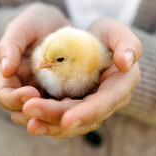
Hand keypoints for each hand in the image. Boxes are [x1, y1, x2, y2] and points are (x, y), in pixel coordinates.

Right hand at [0, 3, 69, 125]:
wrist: (60, 24)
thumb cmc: (37, 21)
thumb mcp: (23, 26)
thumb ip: (10, 45)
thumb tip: (5, 71)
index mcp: (10, 79)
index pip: (5, 98)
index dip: (15, 100)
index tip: (31, 92)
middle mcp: (25, 92)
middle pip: (24, 115)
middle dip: (36, 115)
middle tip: (53, 109)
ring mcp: (45, 96)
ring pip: (45, 118)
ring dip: (55, 119)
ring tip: (70, 110)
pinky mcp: (63, 97)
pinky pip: (65, 111)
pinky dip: (70, 112)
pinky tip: (83, 107)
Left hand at [22, 18, 141, 137]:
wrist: (93, 43)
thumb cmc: (105, 34)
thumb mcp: (115, 31)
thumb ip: (127, 43)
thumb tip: (126, 64)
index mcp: (122, 85)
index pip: (105, 103)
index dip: (87, 113)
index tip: (67, 121)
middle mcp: (108, 102)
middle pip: (83, 117)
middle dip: (57, 117)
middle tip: (30, 109)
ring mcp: (91, 107)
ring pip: (71, 124)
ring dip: (48, 124)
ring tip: (28, 122)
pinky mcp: (76, 108)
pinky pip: (61, 119)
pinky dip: (46, 120)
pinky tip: (29, 118)